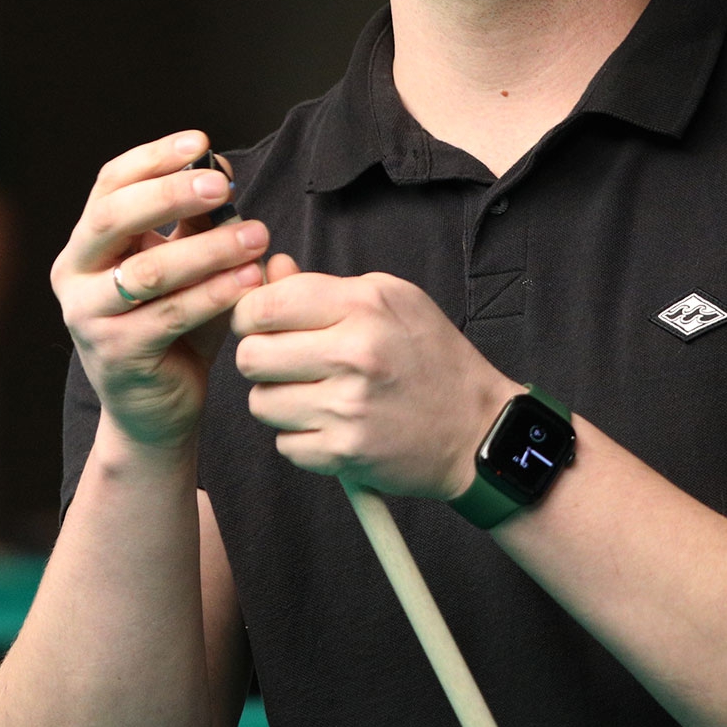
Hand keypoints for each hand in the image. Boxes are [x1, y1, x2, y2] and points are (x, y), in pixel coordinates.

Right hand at [52, 131, 271, 448]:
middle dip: (171, 194)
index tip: (200, 142)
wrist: (156, 410)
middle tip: (223, 187)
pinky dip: (213, 293)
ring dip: (207, 248)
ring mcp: (88, 317)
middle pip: (114, 217)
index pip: (109, 184)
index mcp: (87, 244)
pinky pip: (169, 315)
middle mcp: (75, 275)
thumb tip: (218, 168)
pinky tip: (250, 279)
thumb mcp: (185, 266)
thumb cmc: (174, 328)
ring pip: (147, 270)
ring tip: (256, 235)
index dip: (153, 158)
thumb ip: (194, 222)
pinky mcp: (116, 354)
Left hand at [230, 261, 516, 498]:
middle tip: (290, 363)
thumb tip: (270, 273)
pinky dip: (302, 437)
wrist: (475, 428)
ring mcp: (348, 408)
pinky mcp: (344, 453)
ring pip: (261, 402)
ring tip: (316, 395)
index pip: (266, 305)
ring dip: (281, 401)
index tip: (262, 324)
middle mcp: (354, 354)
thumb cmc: (432, 358)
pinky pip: (284, 443)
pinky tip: (333, 425)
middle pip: (251, 356)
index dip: (250, 314)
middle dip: (262, 359)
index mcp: (364, 306)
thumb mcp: (392, 301)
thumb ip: (324, 288)